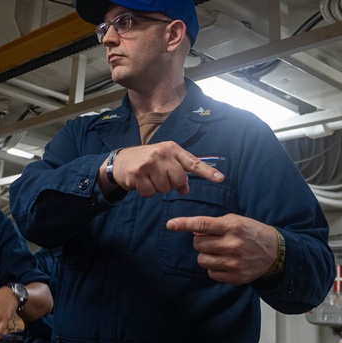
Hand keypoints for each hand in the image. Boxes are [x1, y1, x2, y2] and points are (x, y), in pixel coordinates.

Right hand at [100, 142, 222, 196]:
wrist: (121, 161)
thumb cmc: (147, 161)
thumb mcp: (164, 160)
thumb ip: (178, 171)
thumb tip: (186, 189)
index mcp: (172, 149)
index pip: (193, 162)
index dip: (207, 172)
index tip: (220, 179)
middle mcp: (162, 153)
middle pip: (179, 180)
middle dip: (172, 184)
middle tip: (161, 178)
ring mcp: (149, 163)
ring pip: (165, 188)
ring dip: (158, 188)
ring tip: (149, 178)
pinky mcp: (138, 174)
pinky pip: (151, 193)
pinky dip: (147, 192)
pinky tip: (141, 182)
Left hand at [165, 214, 276, 283]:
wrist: (275, 252)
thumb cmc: (252, 233)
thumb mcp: (235, 221)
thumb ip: (214, 225)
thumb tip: (192, 230)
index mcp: (232, 227)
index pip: (202, 224)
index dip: (184, 224)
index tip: (170, 224)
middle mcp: (232, 245)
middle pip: (198, 244)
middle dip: (201, 242)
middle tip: (213, 241)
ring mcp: (233, 263)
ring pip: (202, 259)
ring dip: (206, 255)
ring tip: (220, 252)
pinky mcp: (235, 277)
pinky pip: (211, 273)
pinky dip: (214, 267)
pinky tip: (225, 262)